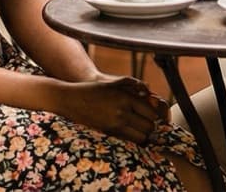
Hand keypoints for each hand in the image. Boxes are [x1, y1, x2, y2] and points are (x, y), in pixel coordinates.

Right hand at [52, 73, 166, 143]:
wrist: (71, 100)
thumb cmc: (94, 89)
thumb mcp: (114, 83)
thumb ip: (134, 84)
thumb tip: (150, 92)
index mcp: (125, 99)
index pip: (151, 113)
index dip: (154, 115)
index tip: (150, 115)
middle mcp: (122, 113)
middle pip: (148, 127)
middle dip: (150, 126)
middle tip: (146, 122)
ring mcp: (114, 125)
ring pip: (141, 138)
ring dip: (142, 134)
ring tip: (138, 129)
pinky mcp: (108, 134)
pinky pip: (128, 141)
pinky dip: (132, 139)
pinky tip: (128, 132)